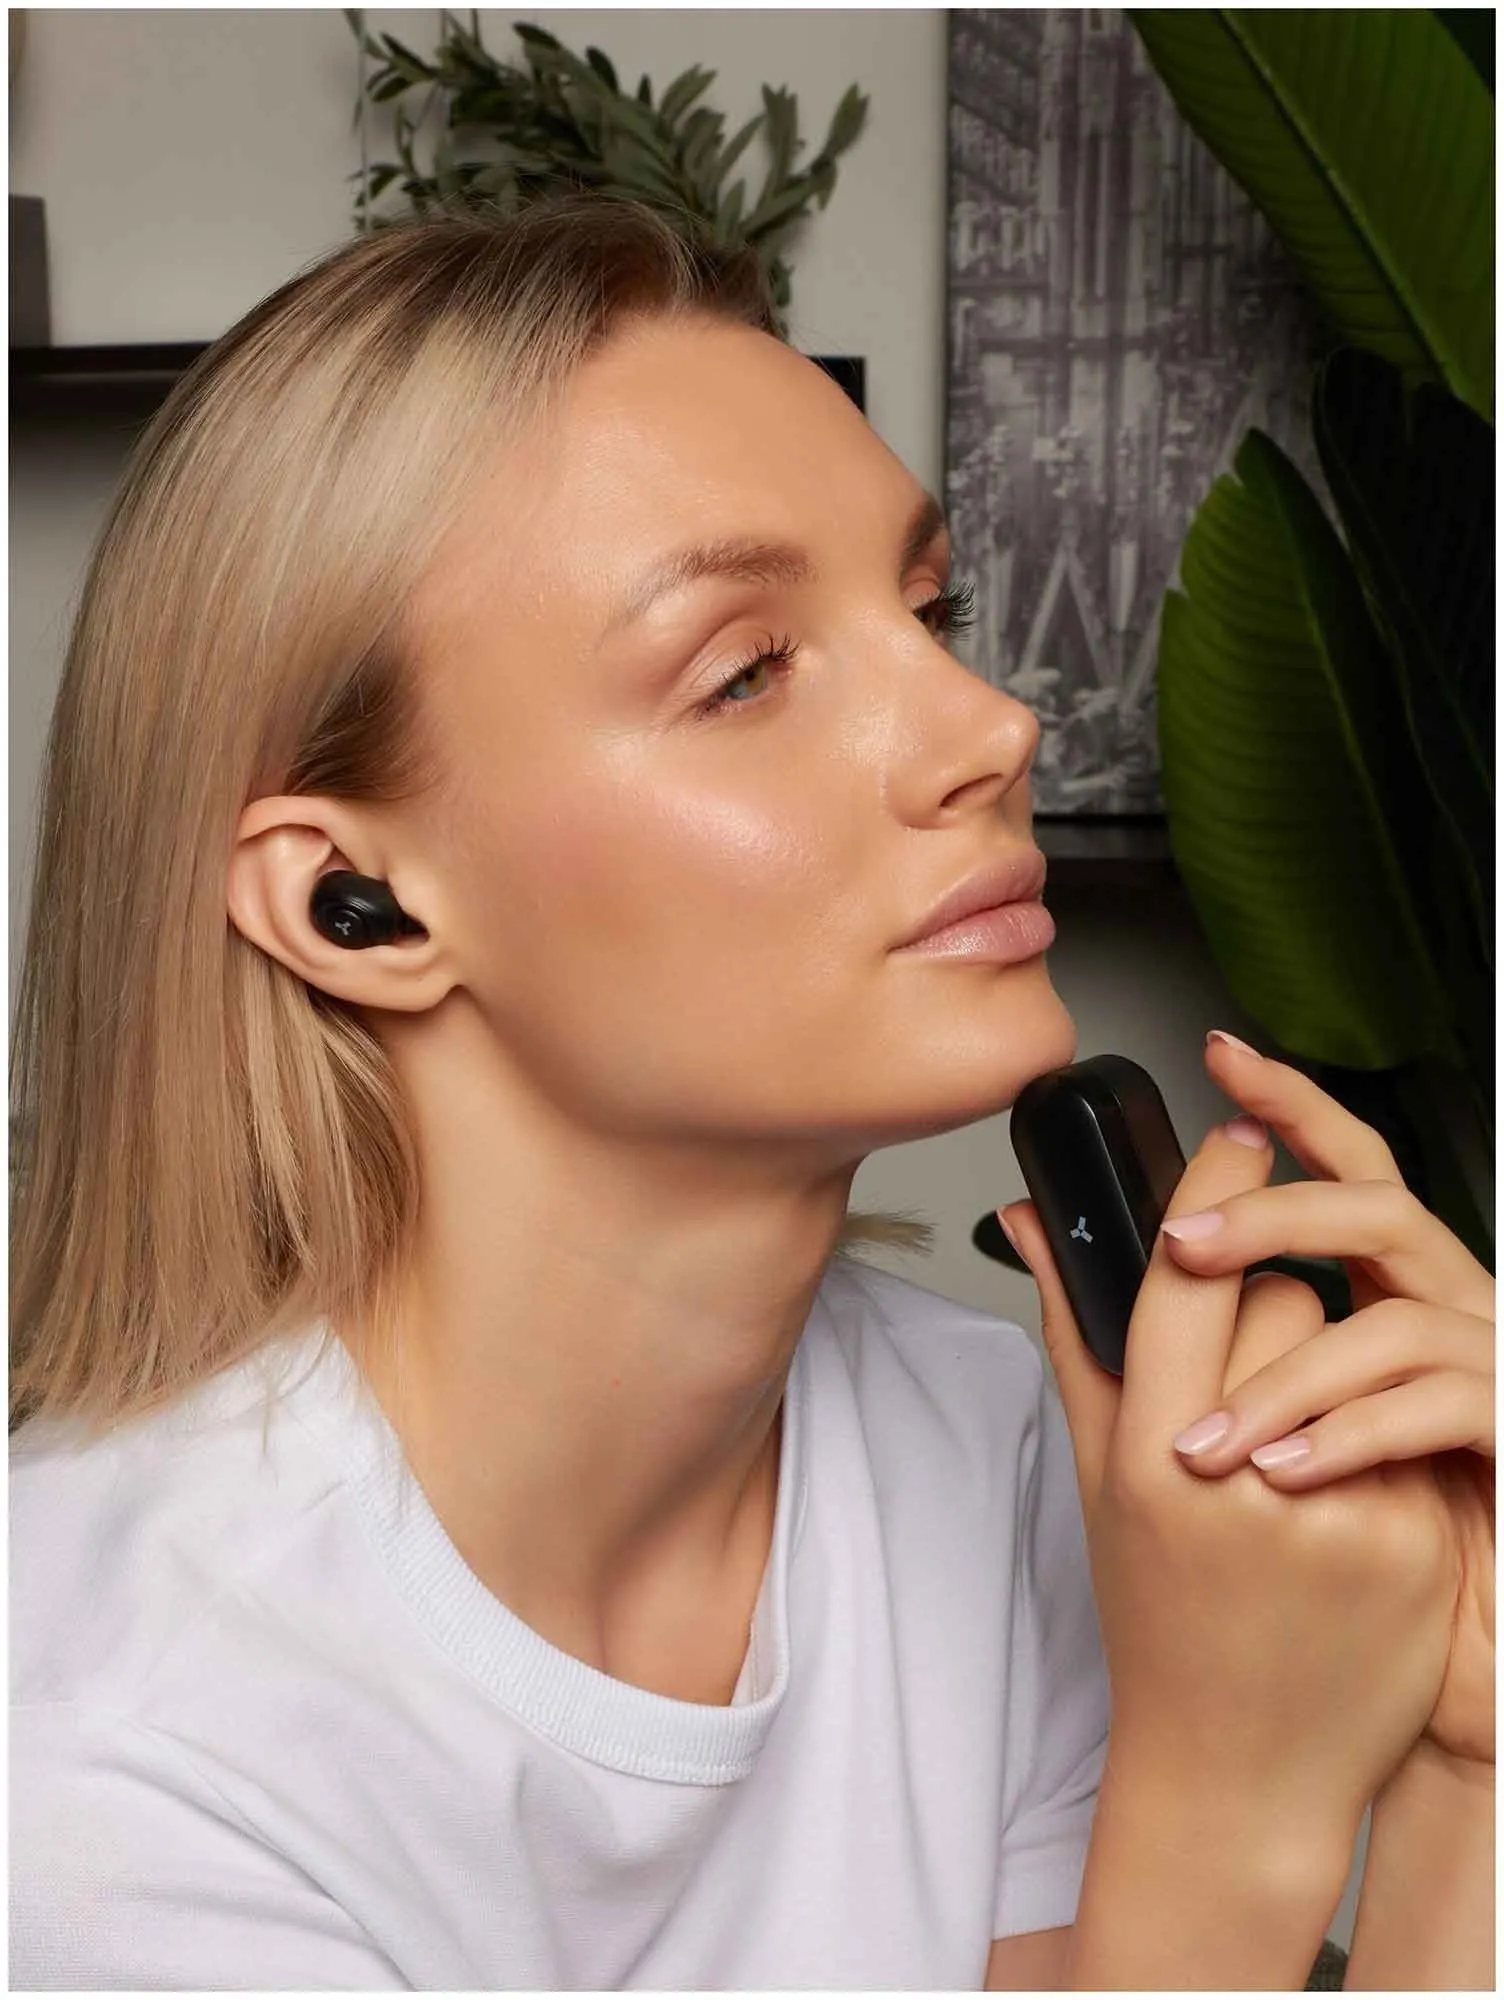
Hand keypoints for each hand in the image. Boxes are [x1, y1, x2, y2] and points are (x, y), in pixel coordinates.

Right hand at [999, 1049, 1459, 1849]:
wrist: (1240, 1766)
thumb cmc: (1160, 1616)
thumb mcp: (1097, 1473)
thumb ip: (1074, 1335)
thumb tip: (1028, 1218)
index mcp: (1148, 1457)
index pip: (1188, 1277)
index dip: (1216, 1183)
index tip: (1239, 1127)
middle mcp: (1240, 1481)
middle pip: (1274, 1298)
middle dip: (1262, 1295)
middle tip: (1241, 1339)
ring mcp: (1338, 1510)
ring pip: (1348, 1343)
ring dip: (1322, 1354)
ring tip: (1287, 1421)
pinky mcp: (1414, 1537)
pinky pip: (1398, 1411)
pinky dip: (1375, 1419)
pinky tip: (1343, 1469)